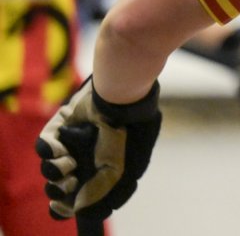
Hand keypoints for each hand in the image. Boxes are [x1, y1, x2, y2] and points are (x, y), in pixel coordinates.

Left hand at [35, 77, 161, 225]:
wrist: (121, 100)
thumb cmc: (126, 136)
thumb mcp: (118, 171)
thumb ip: (97, 192)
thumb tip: (76, 208)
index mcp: (104, 170)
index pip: (80, 194)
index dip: (68, 204)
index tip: (62, 206)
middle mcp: (87, 158)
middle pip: (60, 184)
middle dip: (60, 188)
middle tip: (68, 183)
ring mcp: (73, 143)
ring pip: (49, 167)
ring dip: (55, 170)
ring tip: (67, 163)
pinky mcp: (61, 127)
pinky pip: (43, 145)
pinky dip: (48, 149)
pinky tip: (59, 150)